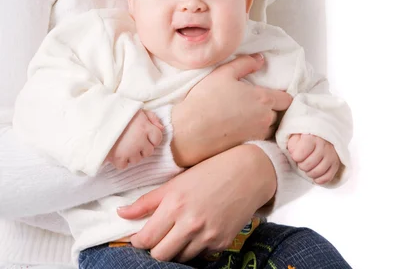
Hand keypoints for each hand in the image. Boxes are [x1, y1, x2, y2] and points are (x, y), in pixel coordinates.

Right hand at [106, 110, 163, 168]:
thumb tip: (161, 128)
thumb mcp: (138, 110)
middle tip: (131, 140)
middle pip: (148, 152)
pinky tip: (116, 151)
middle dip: (142, 147)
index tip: (144, 135)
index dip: (152, 137)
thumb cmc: (119, 113)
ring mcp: (129, 150)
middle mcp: (140, 140)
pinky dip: (120, 161)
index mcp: (145, 127)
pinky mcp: (118, 157)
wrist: (98, 117)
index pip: (158, 138)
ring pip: (137, 160)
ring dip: (131, 155)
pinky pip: (124, 166)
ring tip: (122, 144)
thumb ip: (152, 117)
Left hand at [117, 144, 275, 261]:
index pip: (146, 239)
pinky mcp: (221, 243)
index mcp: (175, 204)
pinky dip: (194, 248)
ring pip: (179, 258)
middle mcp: (190, 223)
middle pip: (160, 255)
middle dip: (154, 249)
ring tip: (178, 233)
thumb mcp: (175, 182)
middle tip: (156, 239)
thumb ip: (146, 201)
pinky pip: (200, 256)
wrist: (247, 173)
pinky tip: (197, 232)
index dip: (137, 241)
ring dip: (175, 250)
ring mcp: (207, 236)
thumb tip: (121, 213)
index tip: (137, 237)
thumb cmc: (208, 173)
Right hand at [171, 54, 291, 166]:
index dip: (283, 95)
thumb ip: (245, 63)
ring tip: (250, 116)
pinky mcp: (249, 147)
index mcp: (263, 99)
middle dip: (275, 109)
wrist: (190, 130)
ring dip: (266, 123)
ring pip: (271, 128)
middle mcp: (266, 118)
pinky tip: (242, 128)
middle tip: (260, 103)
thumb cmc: (206, 99)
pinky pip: (260, 140)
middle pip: (281, 114)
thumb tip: (261, 59)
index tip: (275, 92)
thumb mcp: (224, 73)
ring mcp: (258, 135)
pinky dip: (256, 134)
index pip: (288, 99)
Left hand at [287, 134, 339, 183]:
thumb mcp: (297, 135)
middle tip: (301, 161)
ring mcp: (331, 155)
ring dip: (309, 173)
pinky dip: (318, 179)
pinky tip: (314, 175)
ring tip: (307, 167)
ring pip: (317, 172)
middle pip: (308, 165)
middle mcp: (323, 146)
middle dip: (301, 165)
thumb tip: (293, 154)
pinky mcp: (336, 164)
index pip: (301, 154)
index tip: (296, 155)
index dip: (295, 157)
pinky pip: (327, 178)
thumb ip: (293, 143)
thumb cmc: (307, 136)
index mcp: (312, 137)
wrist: (323, 135)